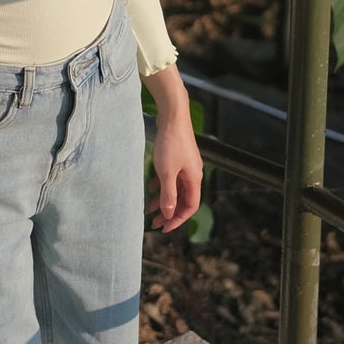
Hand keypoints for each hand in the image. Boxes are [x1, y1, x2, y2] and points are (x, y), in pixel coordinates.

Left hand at [146, 105, 202, 232]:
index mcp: (194, 179)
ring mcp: (185, 165)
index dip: (178, 219)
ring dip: (163, 200)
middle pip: (182, 199)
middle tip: (154, 223)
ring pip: (175, 189)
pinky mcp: (178, 157)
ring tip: (149, 209)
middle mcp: (192, 174)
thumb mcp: (167, 173)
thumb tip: (169, 213)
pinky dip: (162, 185)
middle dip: (169, 212)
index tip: (164, 228)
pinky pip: (171, 177)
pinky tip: (151, 188)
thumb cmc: (171, 143)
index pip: (190, 207)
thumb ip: (168, 194)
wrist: (172, 116)